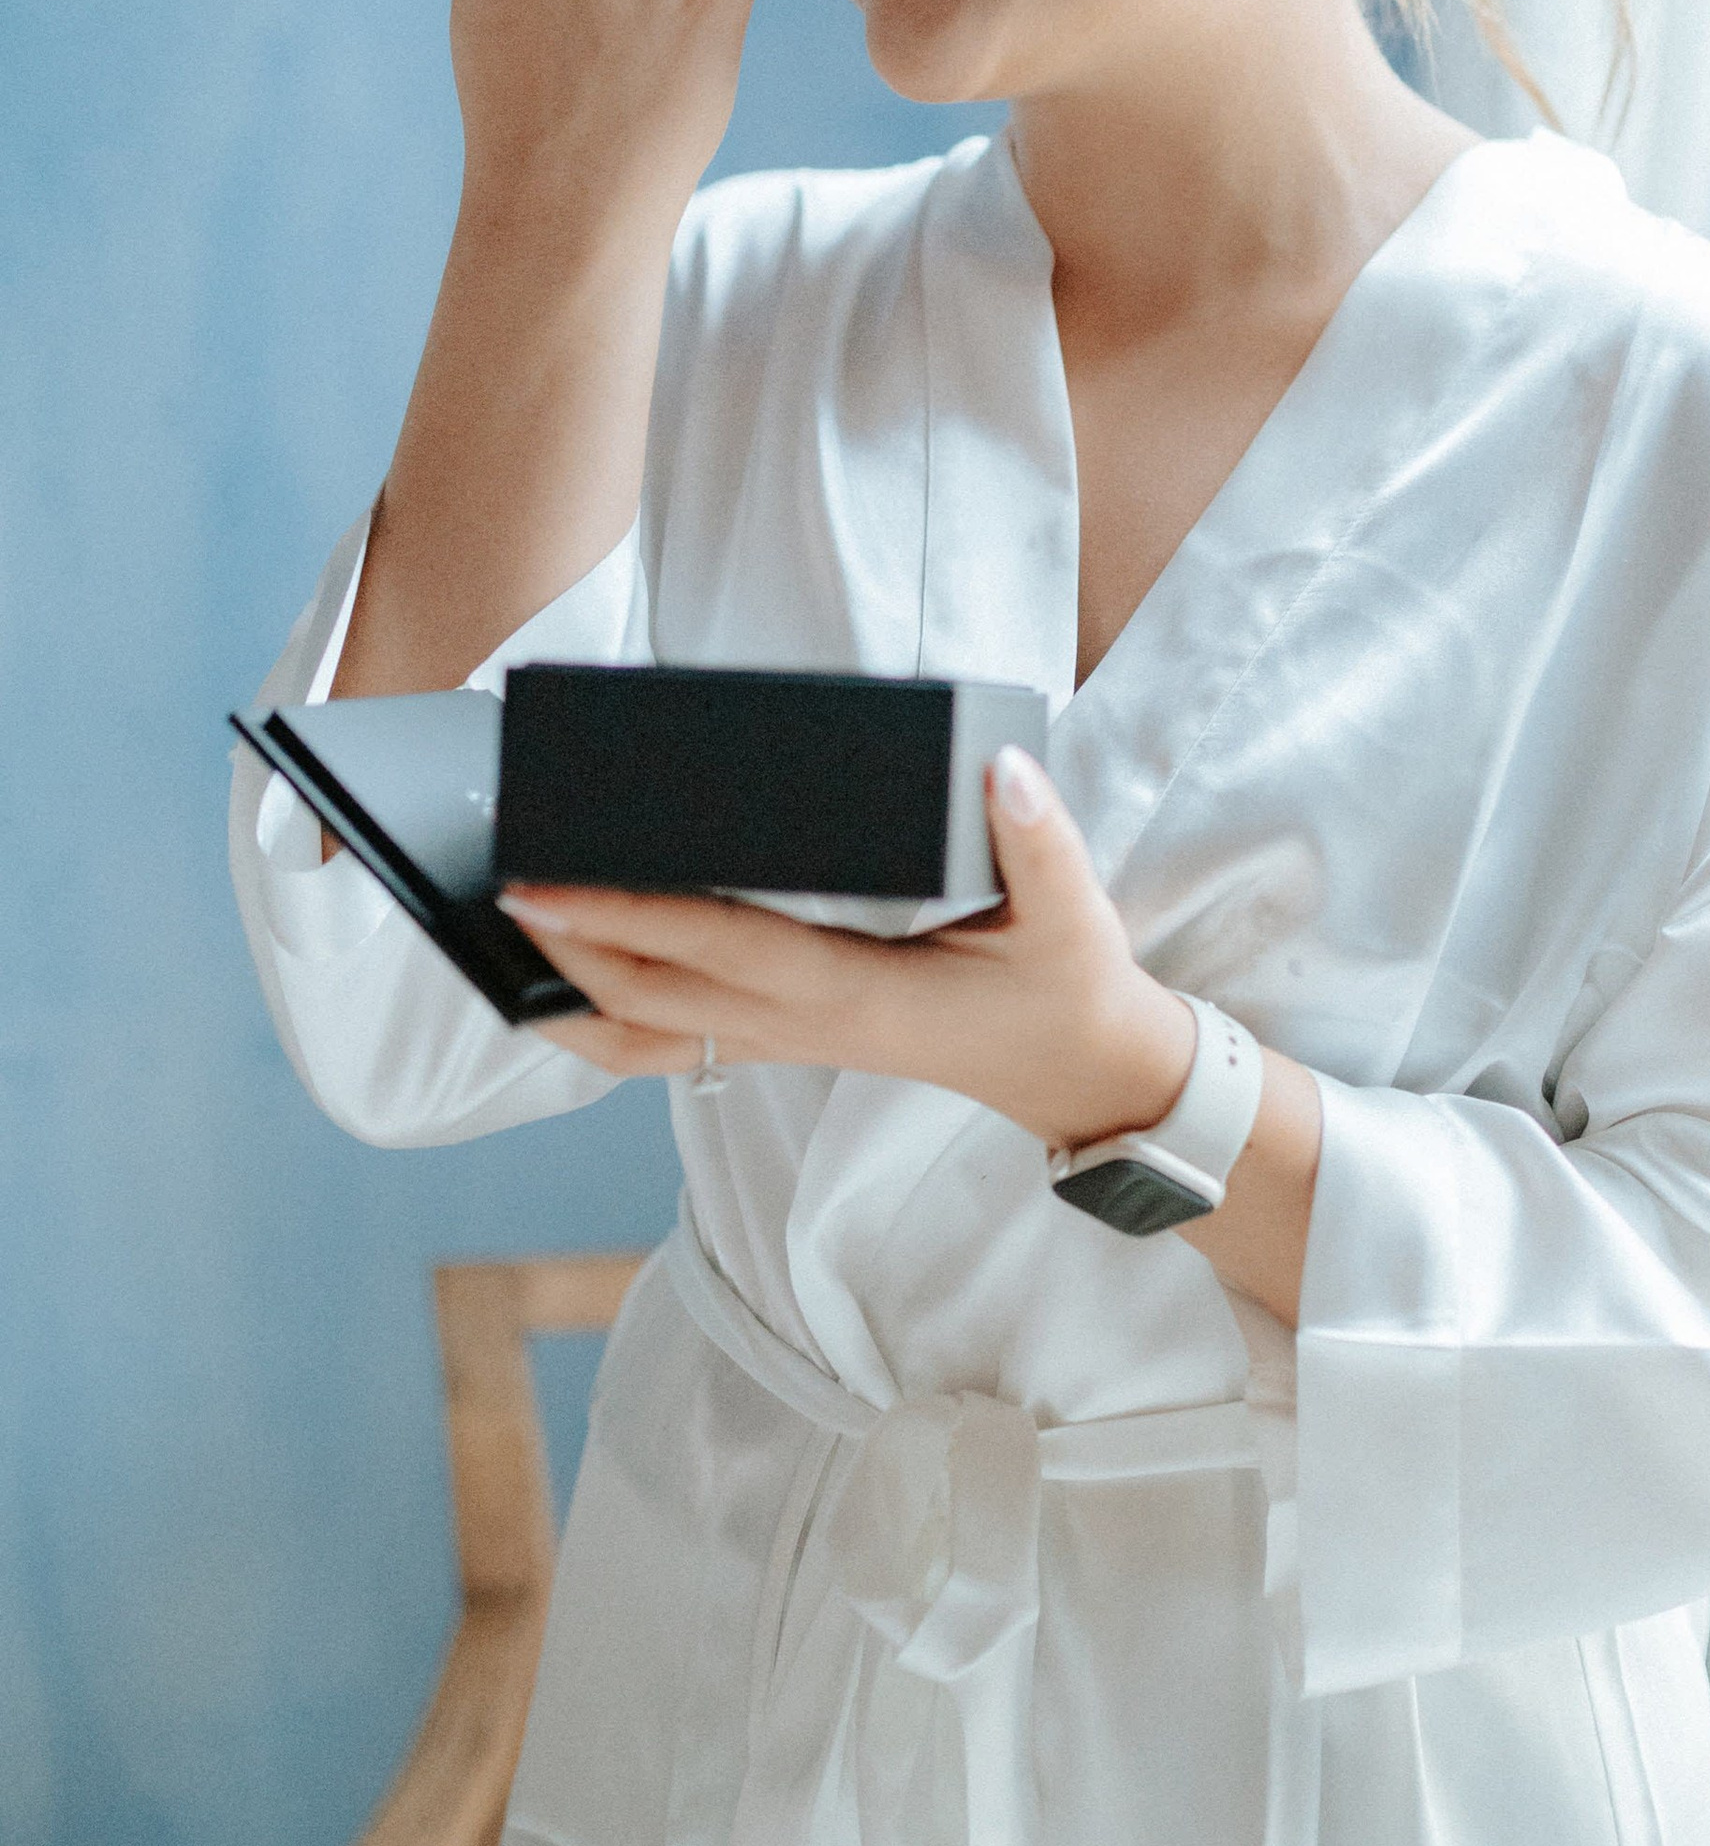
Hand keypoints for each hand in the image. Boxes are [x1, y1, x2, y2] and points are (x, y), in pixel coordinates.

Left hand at [499, 747, 1196, 1152]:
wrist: (1082, 1076)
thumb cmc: (1068, 990)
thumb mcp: (1069, 913)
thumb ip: (1038, 839)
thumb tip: (999, 769)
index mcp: (852, 993)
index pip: (713, 950)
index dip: (622, 917)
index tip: (544, 886)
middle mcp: (802, 1025)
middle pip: (649, 998)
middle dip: (563, 948)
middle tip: (491, 882)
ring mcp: (789, 1041)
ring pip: (647, 1038)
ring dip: (571, 995)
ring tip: (502, 942)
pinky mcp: (790, 1039)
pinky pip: (674, 1041)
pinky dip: (609, 1016)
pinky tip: (569, 979)